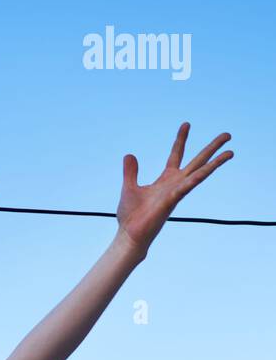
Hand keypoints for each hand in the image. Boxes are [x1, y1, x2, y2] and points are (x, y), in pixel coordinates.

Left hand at [116, 124, 232, 256]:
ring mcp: (175, 193)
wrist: (129, 236)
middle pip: (197, 162)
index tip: (187, 123)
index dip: (181, 140)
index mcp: (166, 180)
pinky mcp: (171, 202)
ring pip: (199, 174)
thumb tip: (129, 154)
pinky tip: (207, 170)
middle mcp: (175, 185)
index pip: (176, 155)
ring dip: (215, 163)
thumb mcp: (129, 187)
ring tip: (231, 152)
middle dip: (212, 148)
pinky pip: (186, 188)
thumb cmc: (131, 216)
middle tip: (228, 135)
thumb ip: (131, 171)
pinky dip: (195, 179)